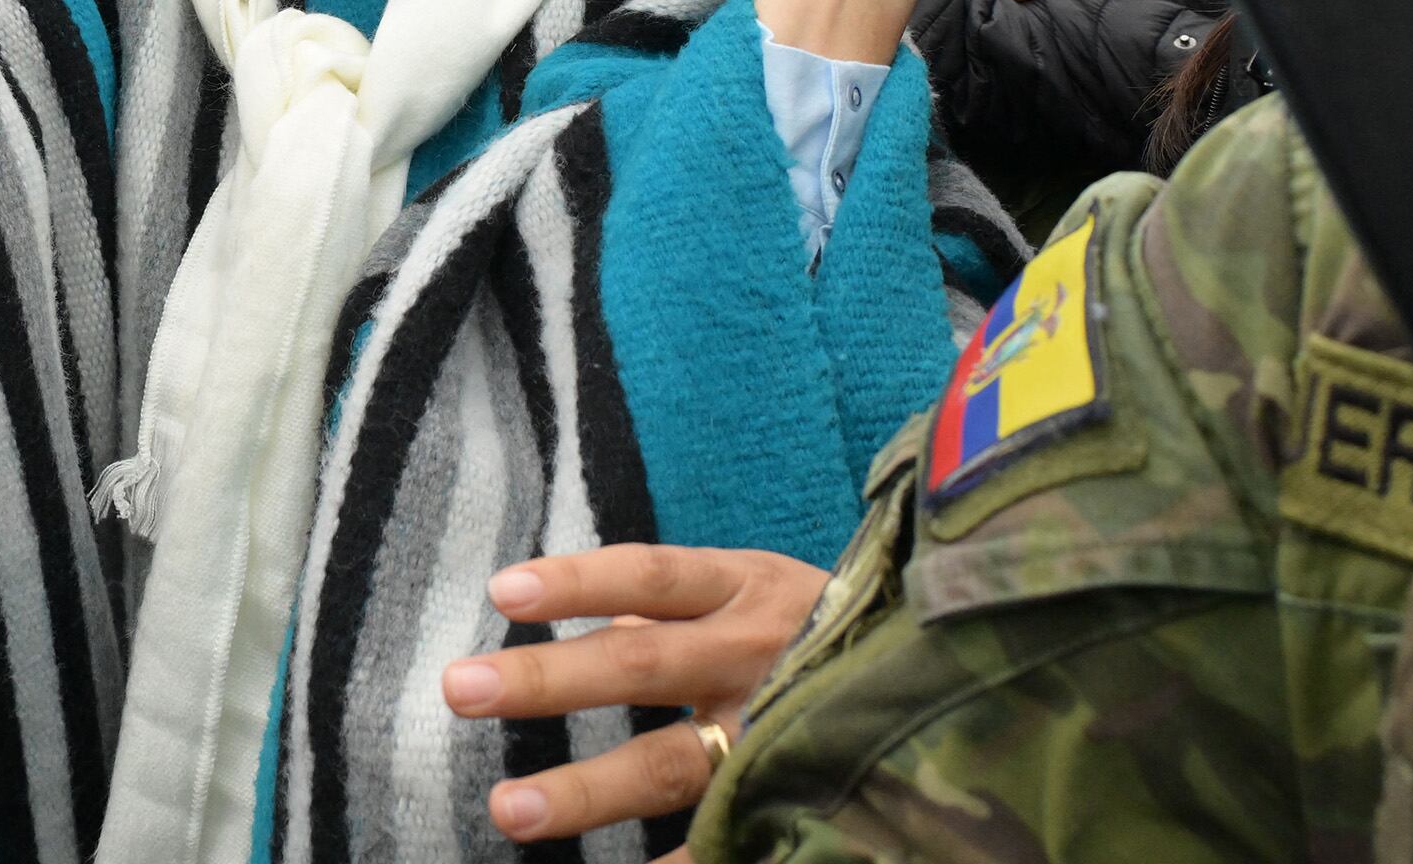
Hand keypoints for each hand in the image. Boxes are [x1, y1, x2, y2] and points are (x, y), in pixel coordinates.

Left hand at [442, 543, 829, 844]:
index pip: (650, 576)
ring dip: (587, 790)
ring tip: (508, 810)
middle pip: (640, 664)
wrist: (953, 667)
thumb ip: (676, 604)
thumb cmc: (826, 626)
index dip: (580, 580)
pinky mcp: (800, 790)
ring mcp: (778, 728)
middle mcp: (758, 654)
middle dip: (548, 681)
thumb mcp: (760, 590)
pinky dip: (680, 862)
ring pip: (673, 762)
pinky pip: (729, 835)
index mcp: (745, 588)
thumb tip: (601, 617)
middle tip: (459, 689)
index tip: (503, 590)